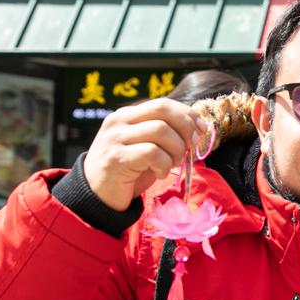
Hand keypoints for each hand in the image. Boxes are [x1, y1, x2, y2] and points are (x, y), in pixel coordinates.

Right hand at [83, 98, 206, 210]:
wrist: (98, 196)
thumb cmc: (128, 172)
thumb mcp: (147, 147)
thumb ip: (165, 135)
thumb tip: (199, 127)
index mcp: (127, 115)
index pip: (163, 104)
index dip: (187, 115)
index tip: (201, 131)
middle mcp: (119, 121)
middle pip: (163, 110)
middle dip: (185, 128)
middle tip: (190, 148)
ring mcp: (116, 138)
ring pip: (161, 130)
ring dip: (176, 149)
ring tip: (171, 164)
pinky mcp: (116, 158)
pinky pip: (152, 153)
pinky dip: (164, 164)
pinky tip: (159, 173)